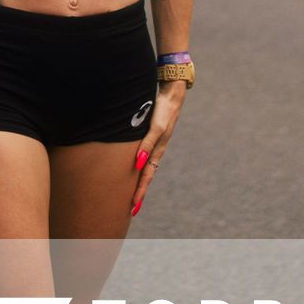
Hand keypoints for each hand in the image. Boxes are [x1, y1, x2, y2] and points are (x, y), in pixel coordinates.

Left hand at [129, 79, 187, 217]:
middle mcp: (156, 150)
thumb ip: (146, 144)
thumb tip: (137, 164)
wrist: (172, 93)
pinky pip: (144, 156)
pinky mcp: (151, 136)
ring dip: (138, 181)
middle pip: (146, 176)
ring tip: (131, 194)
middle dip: (139, 192)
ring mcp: (154, 144)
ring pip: (145, 168)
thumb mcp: (156, 128)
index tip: (133, 207)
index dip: (140, 192)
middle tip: (131, 209)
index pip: (146, 176)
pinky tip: (134, 168)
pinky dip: (138, 167)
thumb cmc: (164, 110)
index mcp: (158, 151)